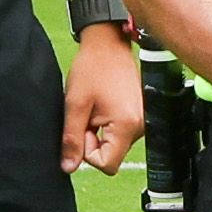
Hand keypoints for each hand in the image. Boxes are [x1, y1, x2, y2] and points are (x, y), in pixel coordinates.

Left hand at [59, 26, 143, 173]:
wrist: (108, 44)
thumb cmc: (92, 68)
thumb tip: (69, 167)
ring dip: (100, 132)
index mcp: (127, 126)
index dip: (88, 152)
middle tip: (87, 114)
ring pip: (114, 144)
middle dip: (93, 140)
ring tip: (95, 106)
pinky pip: (120, 132)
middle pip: (112, 155)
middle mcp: (141, 127)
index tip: (83, 128)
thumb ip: (72, 139)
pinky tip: (103, 105)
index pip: (107, 164)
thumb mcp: (75, 105)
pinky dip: (107, 124)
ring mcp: (142, 121)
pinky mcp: (139, 115)